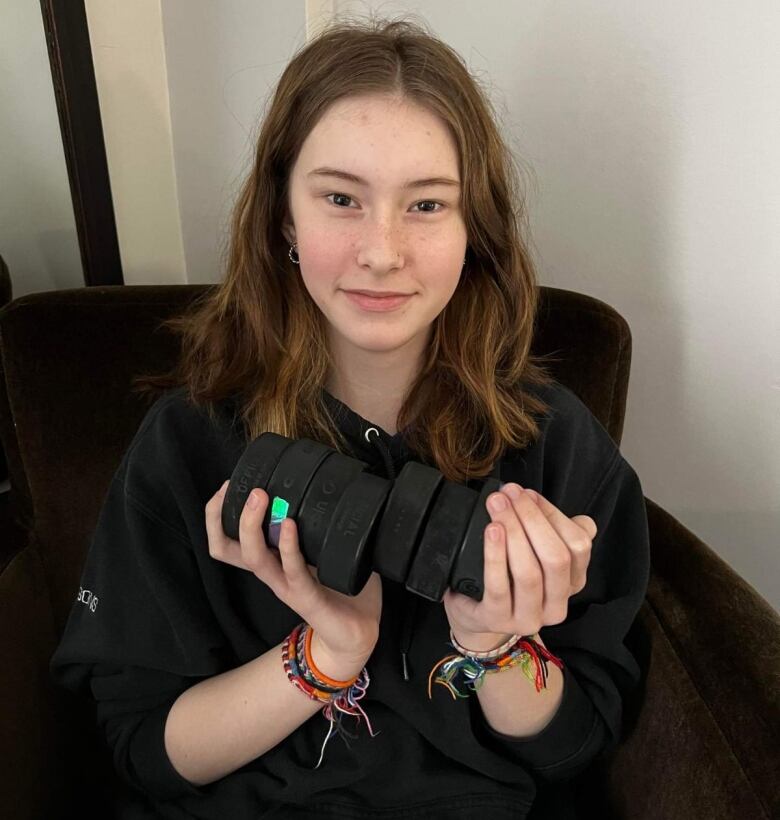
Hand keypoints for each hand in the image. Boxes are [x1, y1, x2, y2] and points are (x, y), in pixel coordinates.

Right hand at [205, 481, 381, 662]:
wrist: (359, 632)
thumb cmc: (343, 588)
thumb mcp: (328, 547)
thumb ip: (323, 521)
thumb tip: (334, 485)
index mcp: (271, 560)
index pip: (228, 539)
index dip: (218, 514)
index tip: (227, 486)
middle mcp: (272, 572)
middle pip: (227, 548)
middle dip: (223, 515)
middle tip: (238, 487)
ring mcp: (287, 586)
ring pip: (254, 557)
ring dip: (252, 525)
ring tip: (261, 498)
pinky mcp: (307, 598)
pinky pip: (292, 571)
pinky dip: (289, 546)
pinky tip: (290, 525)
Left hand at [442, 483, 596, 650]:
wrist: (475, 611)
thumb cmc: (507, 576)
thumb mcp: (532, 551)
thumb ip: (546, 527)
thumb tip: (537, 498)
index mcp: (572, 582)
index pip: (578, 545)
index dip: (552, 514)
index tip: (527, 494)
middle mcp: (557, 604)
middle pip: (556, 558)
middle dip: (531, 519)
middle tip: (508, 495)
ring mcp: (529, 616)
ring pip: (530, 573)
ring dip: (513, 532)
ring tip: (497, 506)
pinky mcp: (498, 619)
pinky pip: (499, 587)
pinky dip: (495, 555)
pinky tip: (491, 532)